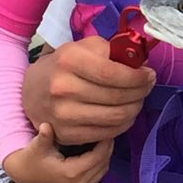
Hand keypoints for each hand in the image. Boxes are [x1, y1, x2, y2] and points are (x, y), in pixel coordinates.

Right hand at [2, 123, 113, 182]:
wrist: (25, 175)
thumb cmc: (31, 158)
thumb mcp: (37, 146)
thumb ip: (44, 136)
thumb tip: (46, 125)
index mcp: (71, 174)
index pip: (98, 156)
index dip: (105, 141)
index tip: (106, 127)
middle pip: (103, 162)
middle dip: (108, 146)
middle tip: (108, 130)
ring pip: (103, 169)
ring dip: (105, 154)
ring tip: (103, 138)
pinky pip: (98, 176)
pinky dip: (100, 163)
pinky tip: (97, 150)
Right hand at [22, 37, 154, 145]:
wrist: (32, 90)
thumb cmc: (66, 65)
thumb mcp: (85, 47)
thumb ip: (113, 51)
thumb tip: (140, 65)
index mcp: (69, 60)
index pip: (113, 73)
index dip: (137, 77)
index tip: (149, 75)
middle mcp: (63, 88)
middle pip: (117, 97)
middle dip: (141, 91)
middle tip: (148, 86)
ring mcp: (63, 114)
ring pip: (116, 117)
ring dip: (135, 108)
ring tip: (138, 99)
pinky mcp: (67, 134)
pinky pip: (108, 133)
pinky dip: (124, 124)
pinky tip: (126, 113)